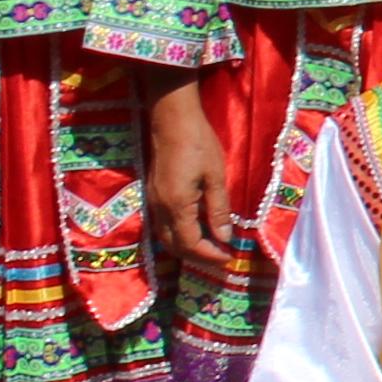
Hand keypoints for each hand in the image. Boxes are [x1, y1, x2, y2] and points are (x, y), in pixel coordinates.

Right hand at [147, 84, 248, 287]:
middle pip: (175, 247)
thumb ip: (218, 209)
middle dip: (198, 258)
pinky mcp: (153, 196)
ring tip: (211, 250)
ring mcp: (153, 203)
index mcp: (176, 206)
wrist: (171, 121)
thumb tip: (224, 238)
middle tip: (222, 259)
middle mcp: (160, 209)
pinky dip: (180, 237)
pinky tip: (196, 232)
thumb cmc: (198, 144)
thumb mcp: (215, 177)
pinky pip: (163, 227)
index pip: (190, 244)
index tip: (229, 258)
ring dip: (188, 249)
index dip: (209, 255)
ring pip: (166, 239)